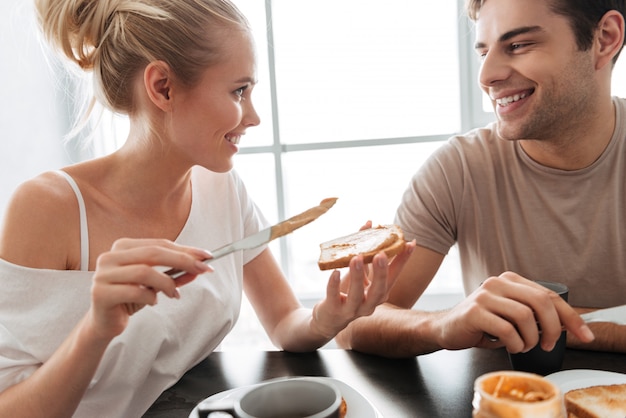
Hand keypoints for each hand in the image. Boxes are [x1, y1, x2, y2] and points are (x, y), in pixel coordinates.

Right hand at [88, 238, 211, 340]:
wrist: (105, 323)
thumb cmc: (130, 298)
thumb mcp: (156, 284)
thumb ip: (175, 274)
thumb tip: (199, 266)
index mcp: (123, 247)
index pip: (159, 244)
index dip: (185, 249)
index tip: (207, 256)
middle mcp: (110, 257)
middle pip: (153, 253)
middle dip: (182, 260)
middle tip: (202, 269)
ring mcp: (103, 274)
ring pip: (144, 272)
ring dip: (166, 283)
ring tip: (174, 294)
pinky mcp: (100, 293)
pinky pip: (134, 291)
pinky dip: (150, 297)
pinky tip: (153, 302)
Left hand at [311, 240, 415, 337]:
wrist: (328, 319)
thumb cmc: (347, 292)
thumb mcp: (357, 272)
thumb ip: (365, 251)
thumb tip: (370, 224)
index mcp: (379, 293)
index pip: (394, 276)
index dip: (403, 260)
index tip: (410, 242)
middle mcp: (369, 304)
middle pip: (380, 290)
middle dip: (381, 272)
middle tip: (381, 254)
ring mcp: (352, 310)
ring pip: (358, 295)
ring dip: (358, 276)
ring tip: (356, 258)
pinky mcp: (334, 311)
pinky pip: (334, 297)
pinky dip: (334, 284)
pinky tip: (335, 272)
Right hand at [434, 272, 593, 352]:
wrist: (445, 328)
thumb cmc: (481, 324)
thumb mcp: (509, 314)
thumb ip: (532, 313)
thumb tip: (568, 326)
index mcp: (510, 280)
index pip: (549, 295)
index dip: (570, 317)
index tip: (584, 335)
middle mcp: (498, 283)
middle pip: (541, 302)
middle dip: (553, 329)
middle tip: (548, 344)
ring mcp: (485, 295)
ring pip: (525, 317)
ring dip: (530, 339)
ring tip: (522, 345)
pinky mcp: (474, 312)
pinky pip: (506, 330)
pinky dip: (514, 344)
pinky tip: (509, 346)